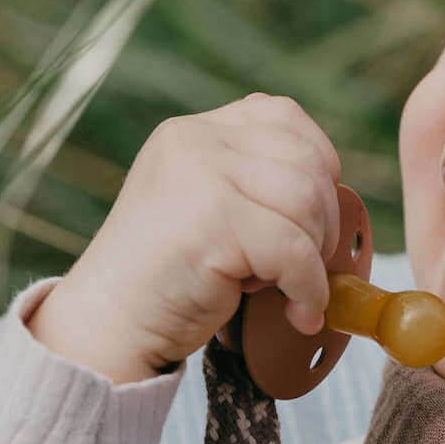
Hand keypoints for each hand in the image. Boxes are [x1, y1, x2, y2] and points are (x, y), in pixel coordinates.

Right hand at [27, 94, 340, 382]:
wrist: (108, 326)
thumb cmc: (170, 280)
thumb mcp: (207, 208)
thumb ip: (253, 183)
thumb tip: (336, 192)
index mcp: (196, 132)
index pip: (285, 117)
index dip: (318, 166)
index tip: (311, 217)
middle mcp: (196, 141)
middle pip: (308, 162)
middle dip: (322, 221)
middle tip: (300, 267)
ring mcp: (201, 175)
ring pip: (308, 201)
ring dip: (314, 256)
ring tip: (284, 286)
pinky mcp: (212, 221)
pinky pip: (296, 251)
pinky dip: (310, 290)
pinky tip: (298, 314)